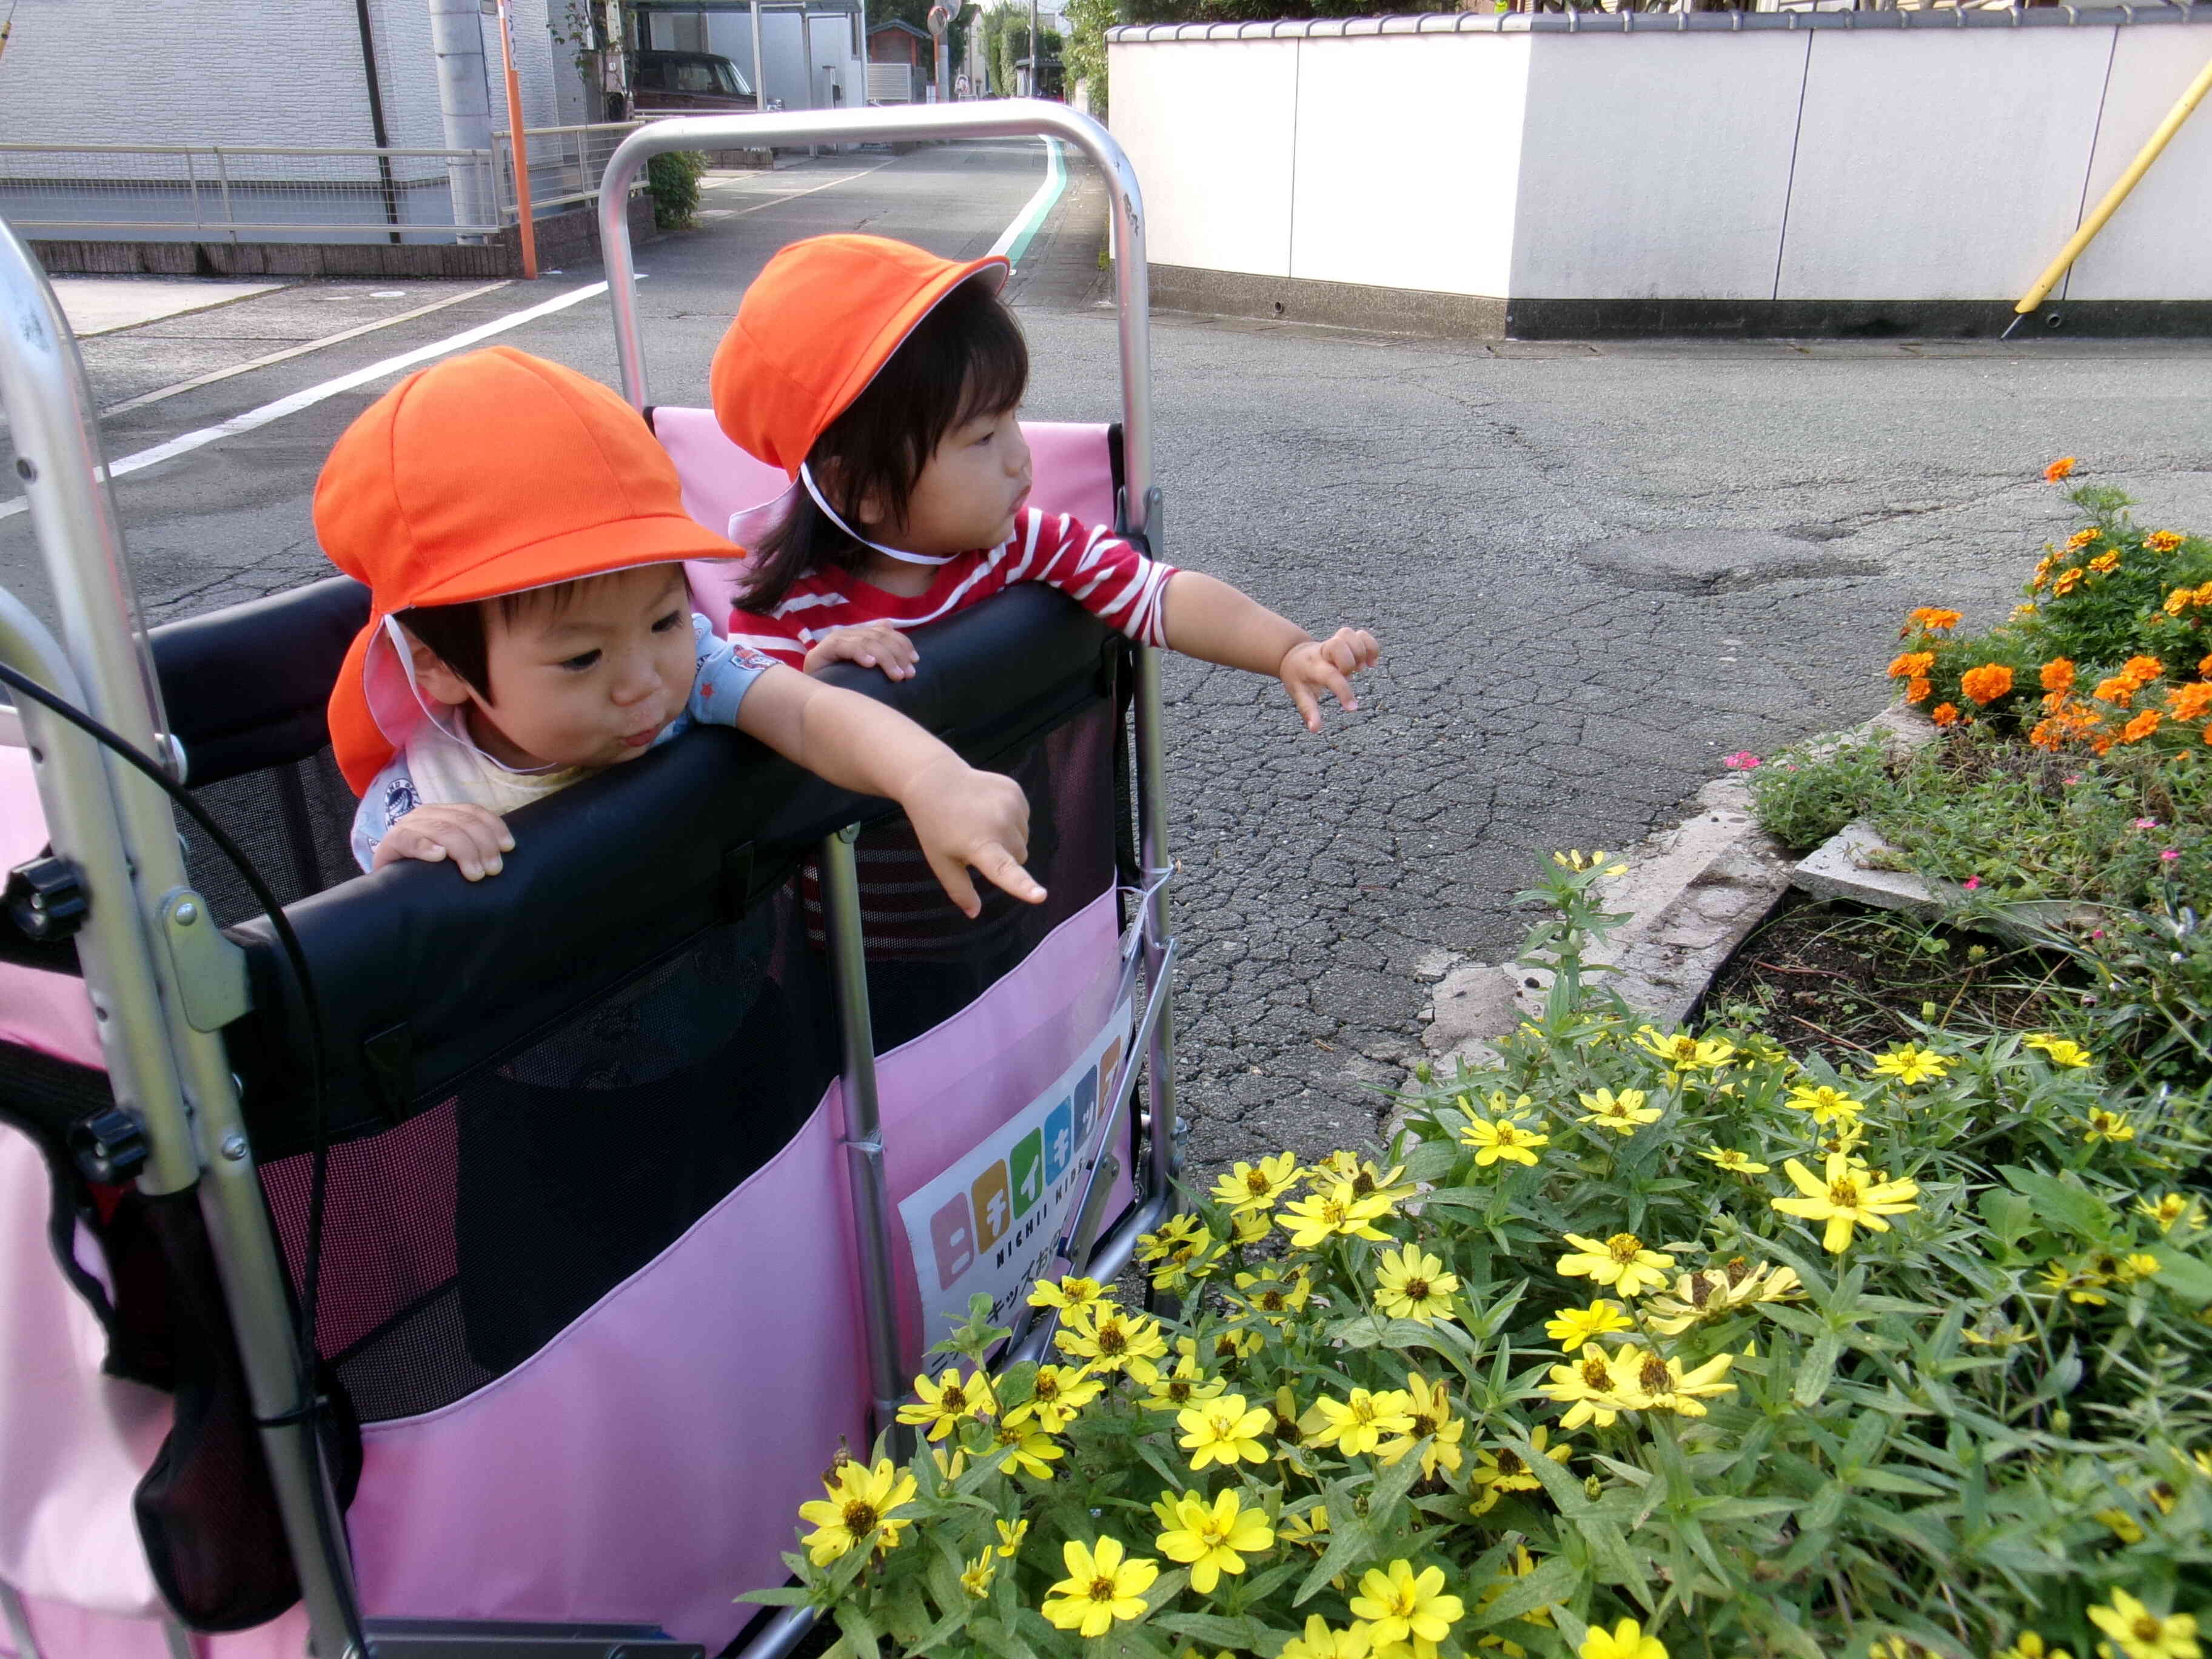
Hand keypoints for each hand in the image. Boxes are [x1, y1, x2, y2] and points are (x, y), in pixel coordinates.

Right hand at [371, 803, 514, 880]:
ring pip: (442, 829)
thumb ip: (474, 847)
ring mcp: (407, 826)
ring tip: (475, 873)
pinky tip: (439, 857)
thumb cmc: (428, 871)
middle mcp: (426, 814)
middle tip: (493, 870)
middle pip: (462, 821)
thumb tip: (507, 851)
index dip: (494, 827)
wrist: (389, 886)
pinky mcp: (389, 843)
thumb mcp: (455, 856)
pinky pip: (408, 839)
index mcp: (443, 813)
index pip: (473, 811)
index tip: (509, 847)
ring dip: (463, 851)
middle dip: (483, 845)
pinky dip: (425, 846)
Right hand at [804, 623, 918, 680]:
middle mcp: (849, 633)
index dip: (902, 644)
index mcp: (859, 634)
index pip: (885, 632)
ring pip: (867, 642)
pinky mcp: (824, 649)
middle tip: (908, 674)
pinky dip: (860, 654)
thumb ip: (877, 650)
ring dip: (885, 659)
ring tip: (896, 675)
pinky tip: (870, 664)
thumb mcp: (863, 668)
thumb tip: (890, 625)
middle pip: (879, 637)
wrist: (808, 691)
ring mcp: (836, 639)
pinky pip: (845, 647)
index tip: (915, 661)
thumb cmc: (839, 681)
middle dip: (897, 655)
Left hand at [898, 753, 1046, 917]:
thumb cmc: (935, 826)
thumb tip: (974, 914)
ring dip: (1009, 838)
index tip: (1040, 896)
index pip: (1004, 870)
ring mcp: (1010, 805)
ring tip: (981, 824)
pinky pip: (1024, 819)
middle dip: (1005, 856)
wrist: (934, 781)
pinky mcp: (1015, 792)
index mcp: (979, 846)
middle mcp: (999, 825)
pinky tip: (988, 810)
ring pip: (1023, 839)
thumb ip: (959, 890)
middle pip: (1019, 856)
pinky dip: (1011, 820)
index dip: (1023, 886)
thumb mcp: (941, 862)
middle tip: (976, 842)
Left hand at [1278, 627, 1379, 732]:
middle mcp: (1323, 651)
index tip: (1352, 708)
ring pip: (1350, 635)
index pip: (1330, 675)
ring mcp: (1334, 642)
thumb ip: (1308, 711)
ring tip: (1361, 668)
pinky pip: (1362, 634)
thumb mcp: (1298, 694)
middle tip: (1349, 676)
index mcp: (1312, 666)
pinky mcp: (1344, 639)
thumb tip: (1315, 729)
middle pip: (1338, 644)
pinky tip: (1371, 661)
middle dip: (1349, 662)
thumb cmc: (1297, 677)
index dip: (1344, 691)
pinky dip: (1371, 646)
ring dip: (1361, 652)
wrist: (1293, 655)